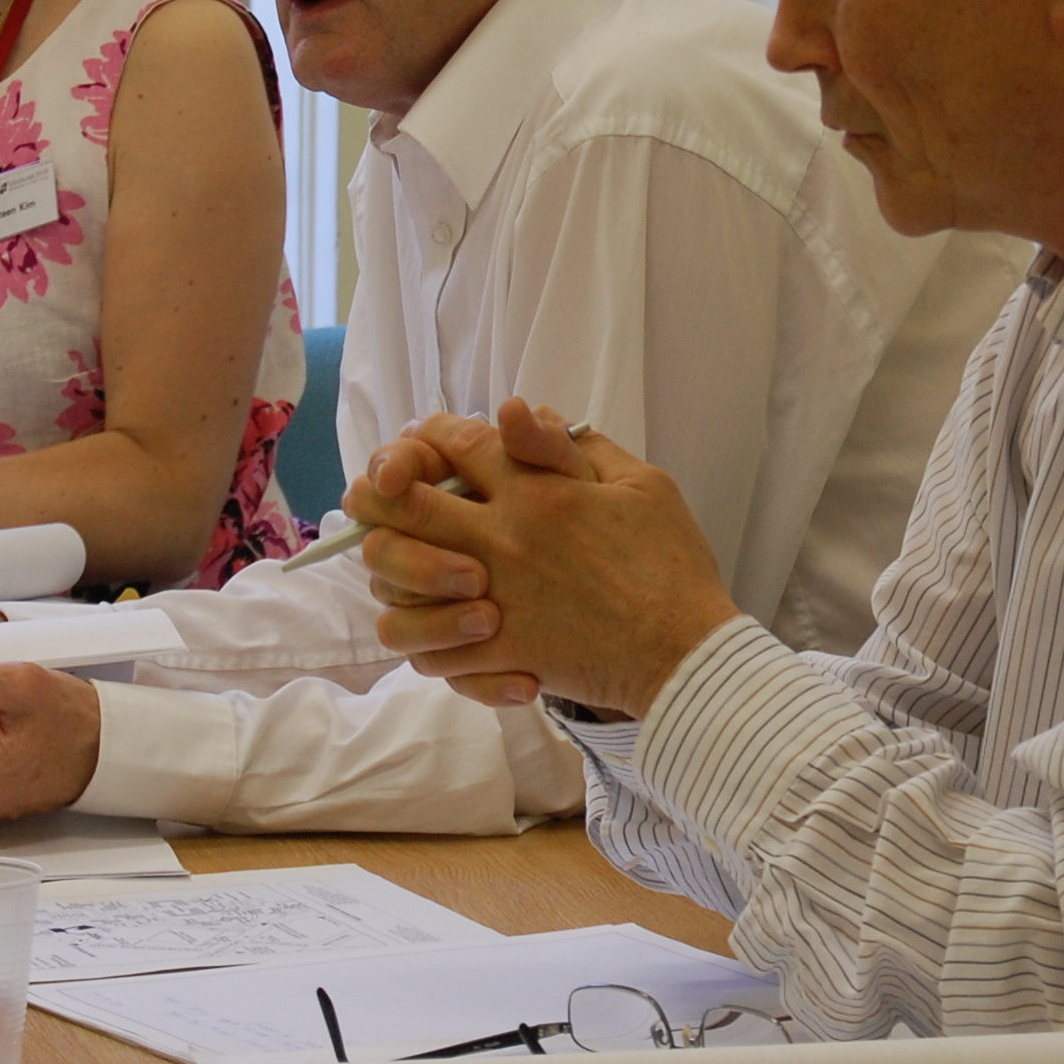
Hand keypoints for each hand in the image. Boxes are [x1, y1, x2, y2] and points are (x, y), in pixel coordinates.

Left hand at [348, 399, 738, 717]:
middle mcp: (504, 538)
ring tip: (399, 563)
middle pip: (406, 501)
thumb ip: (575, 447)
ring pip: (397, 578)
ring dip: (391, 565)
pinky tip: (432, 626)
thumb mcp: (641, 483)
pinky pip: (426, 647)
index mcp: (537, 491)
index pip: (456, 443)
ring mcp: (494, 596)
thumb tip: (522, 412)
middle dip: (380, 490)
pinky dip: (420, 638)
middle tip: (381, 494)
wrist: (683, 651)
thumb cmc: (671, 564)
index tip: (425, 441)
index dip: (428, 435)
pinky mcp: (497, 651)